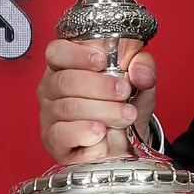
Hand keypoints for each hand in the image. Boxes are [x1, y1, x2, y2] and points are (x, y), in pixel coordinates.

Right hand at [37, 38, 157, 163]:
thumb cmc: (124, 105)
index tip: (102, 61)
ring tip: (125, 116)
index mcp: (67, 66)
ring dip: (103, 112)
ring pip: (69, 108)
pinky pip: (63, 134)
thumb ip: (143, 68)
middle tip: (124, 93)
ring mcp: (50, 116)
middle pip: (65, 81)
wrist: (127, 141)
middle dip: (100, 87)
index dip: (76, 55)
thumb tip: (141, 72)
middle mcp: (53, 89)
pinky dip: (86, 133)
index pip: (57, 52)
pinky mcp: (53, 141)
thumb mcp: (139, 81)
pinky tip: (101, 133)